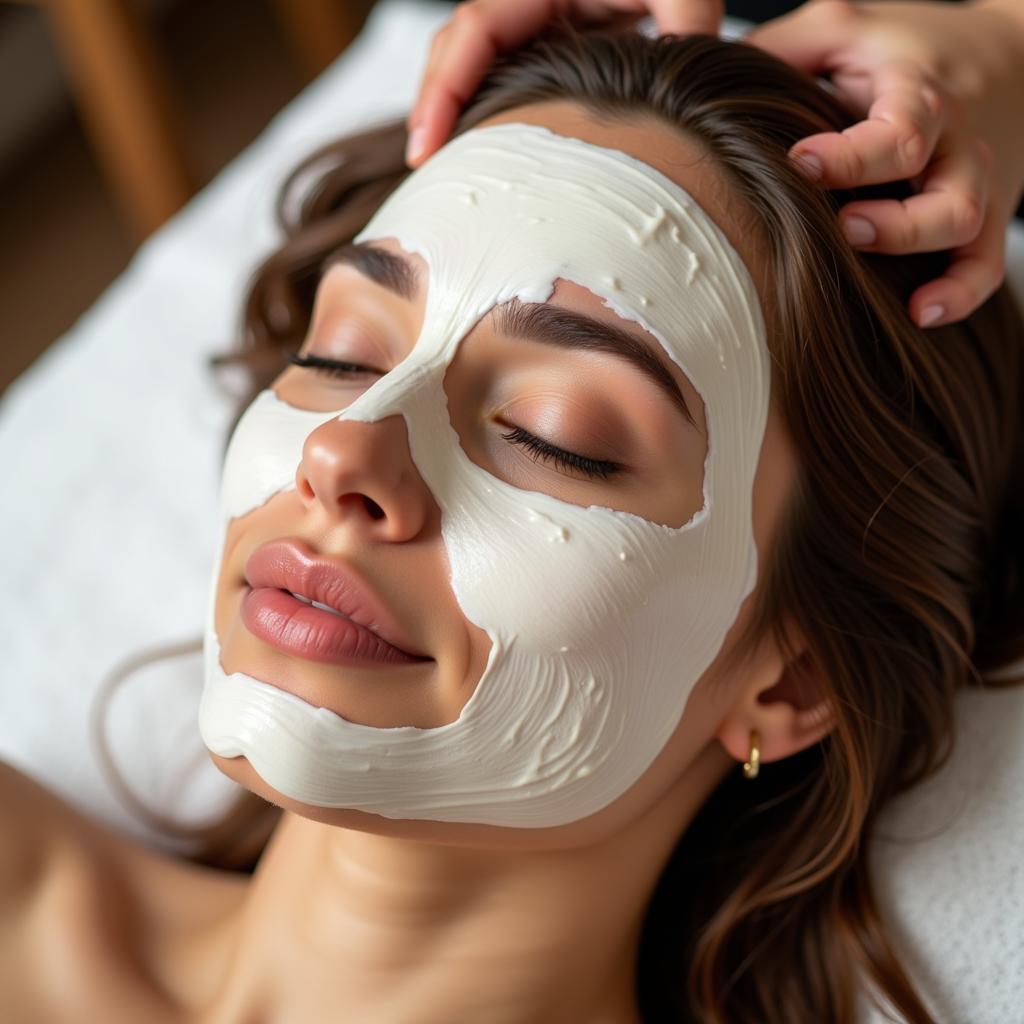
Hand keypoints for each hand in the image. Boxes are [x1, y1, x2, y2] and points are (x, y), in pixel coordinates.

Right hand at [405, 0, 722, 165]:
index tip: (427, 147)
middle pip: (458, 47)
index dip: (442, 89)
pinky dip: (488, 110)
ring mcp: (540, 19)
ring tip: (446, 165)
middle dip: (433, 105)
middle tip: (423, 167)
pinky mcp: (553, 38)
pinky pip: (503, 72)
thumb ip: (684, 26)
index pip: (474, 30)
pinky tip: (489, 149)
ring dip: (455, 110)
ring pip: (475, 62)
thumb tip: (676, 96)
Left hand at [746, 0, 1023, 327]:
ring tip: (874, 275)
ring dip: (918, 252)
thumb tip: (701, 79)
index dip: (852, 156)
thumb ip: (783, 49)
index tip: (799, 164)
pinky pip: (983, 264)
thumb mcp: (842, 30)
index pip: (900, 130)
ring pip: (965, 226)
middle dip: (893, 221)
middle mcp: (953, 144)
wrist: (1003, 56)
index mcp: (917, 96)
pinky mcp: (984, 217)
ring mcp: (974, 183)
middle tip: (841, 226)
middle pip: (945, 191)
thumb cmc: (900, 50)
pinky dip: (959, 292)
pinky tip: (919, 312)